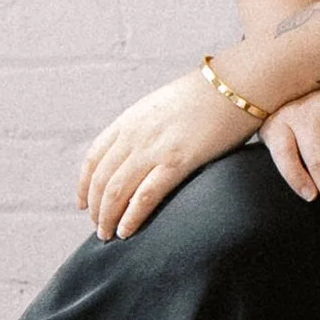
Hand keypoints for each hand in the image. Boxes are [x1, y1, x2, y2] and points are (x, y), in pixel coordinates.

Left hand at [75, 71, 251, 241]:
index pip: (94, 158)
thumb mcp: (165, 104)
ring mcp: (154, 148)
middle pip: (101, 179)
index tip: (83, 203)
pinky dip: (131, 217)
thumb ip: (148, 125)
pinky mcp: (177, 161)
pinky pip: (145, 196)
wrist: (236, 83)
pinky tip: (127, 232)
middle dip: (96, 208)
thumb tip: (144, 147)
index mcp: (130, 119)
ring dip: (108, 218)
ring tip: (109, 235)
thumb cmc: (209, 95)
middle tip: (99, 228)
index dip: (84, 185)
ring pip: (116, 192)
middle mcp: (135, 134)